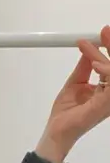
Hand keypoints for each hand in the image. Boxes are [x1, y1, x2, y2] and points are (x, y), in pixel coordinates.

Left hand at [39, 26, 109, 161]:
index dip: (109, 46)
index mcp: (107, 88)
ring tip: (98, 43)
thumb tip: (88, 47)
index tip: (101, 33)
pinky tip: (96, 64)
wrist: (57, 131)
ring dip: (108, 56)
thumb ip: (84, 66)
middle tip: (104, 31)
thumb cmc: (66, 113)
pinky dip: (106, 71)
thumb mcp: (75, 83)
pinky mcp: (106, 105)